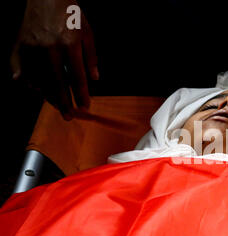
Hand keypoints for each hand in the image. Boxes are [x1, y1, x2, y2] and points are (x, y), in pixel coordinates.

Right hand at [11, 0, 97, 119]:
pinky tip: (37, 91)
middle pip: (57, 84)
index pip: (77, 77)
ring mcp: (32, 48)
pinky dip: (30, 83)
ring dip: (48, 96)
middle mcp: (49, 48)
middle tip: (69, 117)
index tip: (85, 107)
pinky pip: (22, 72)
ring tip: (57, 106)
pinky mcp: (19, 46)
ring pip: (39, 80)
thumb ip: (91, 57)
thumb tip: (95, 79)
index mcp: (70, 44)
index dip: (81, 95)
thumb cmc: (70, 14)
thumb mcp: (88, 33)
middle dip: (64, 103)